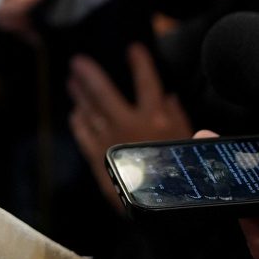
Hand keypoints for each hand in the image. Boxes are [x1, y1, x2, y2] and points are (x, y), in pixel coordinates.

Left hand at [69, 43, 190, 207]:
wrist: (164, 210)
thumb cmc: (181, 175)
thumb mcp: (187, 143)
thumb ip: (176, 117)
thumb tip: (168, 95)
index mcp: (155, 119)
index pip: (147, 82)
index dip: (140, 63)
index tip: (133, 49)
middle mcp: (130, 125)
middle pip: (104, 92)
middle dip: (90, 74)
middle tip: (78, 62)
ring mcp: (111, 141)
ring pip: (90, 111)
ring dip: (80, 95)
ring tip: (71, 81)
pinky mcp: (99, 158)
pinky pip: (84, 135)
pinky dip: (79, 122)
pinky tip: (75, 113)